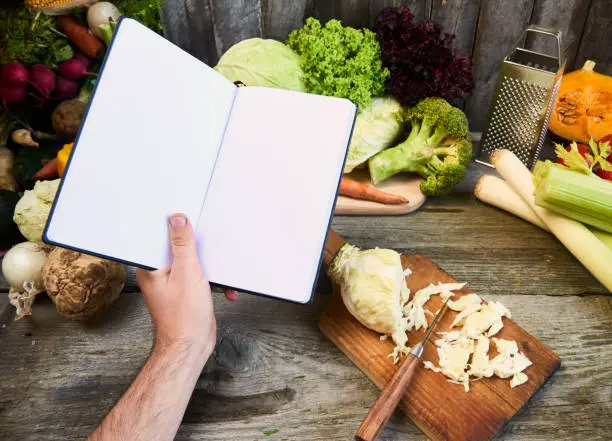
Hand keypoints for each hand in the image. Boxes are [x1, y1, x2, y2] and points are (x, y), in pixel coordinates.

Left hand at [136, 213, 235, 357]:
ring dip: (210, 269)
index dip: (175, 227)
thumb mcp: (186, 272)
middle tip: (207, 254)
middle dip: (199, 251)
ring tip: (216, 278)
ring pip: (193, 262)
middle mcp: (159, 273)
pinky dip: (213, 282)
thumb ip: (182, 244)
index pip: (160, 236)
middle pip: (179, 248)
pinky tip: (222, 290)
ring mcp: (173, 282)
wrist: (191, 347)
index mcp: (150, 266)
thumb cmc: (183, 317)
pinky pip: (201, 277)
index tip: (191, 221)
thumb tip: (177, 219)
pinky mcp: (187, 290)